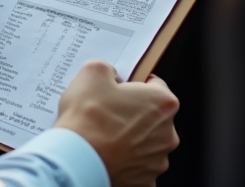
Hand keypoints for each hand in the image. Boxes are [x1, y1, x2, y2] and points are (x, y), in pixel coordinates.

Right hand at [53, 62, 179, 186]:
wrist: (76, 157)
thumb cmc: (88, 118)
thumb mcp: (92, 71)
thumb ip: (108, 68)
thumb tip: (108, 75)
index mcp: (163, 103)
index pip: (155, 86)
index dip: (135, 84)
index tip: (121, 89)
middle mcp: (167, 133)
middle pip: (152, 117)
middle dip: (133, 113)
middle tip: (108, 111)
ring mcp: (157, 160)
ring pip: (146, 143)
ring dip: (130, 138)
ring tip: (103, 134)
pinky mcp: (144, 181)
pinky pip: (137, 167)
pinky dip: (125, 161)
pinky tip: (108, 154)